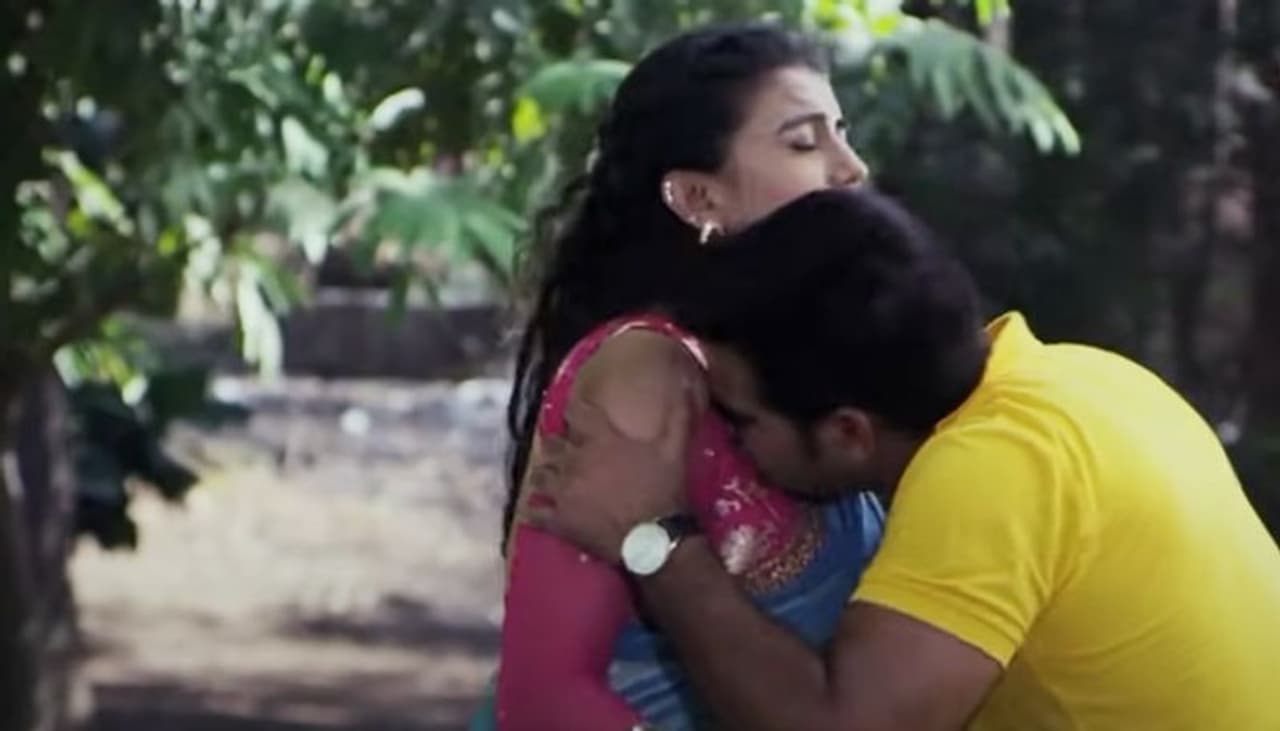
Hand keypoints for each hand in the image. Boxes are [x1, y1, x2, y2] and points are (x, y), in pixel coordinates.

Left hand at [526, 380, 697, 563]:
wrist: (654, 539)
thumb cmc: (664, 491)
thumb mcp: (676, 449)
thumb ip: (679, 416)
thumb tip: (689, 384)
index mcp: (600, 440)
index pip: (575, 413)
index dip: (575, 412)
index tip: (578, 414)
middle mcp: (574, 461)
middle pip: (551, 443)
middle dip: (555, 444)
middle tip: (562, 447)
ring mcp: (562, 492)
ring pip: (538, 475)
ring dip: (544, 474)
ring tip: (549, 477)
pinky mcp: (558, 520)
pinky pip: (534, 512)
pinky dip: (533, 511)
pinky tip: (533, 510)